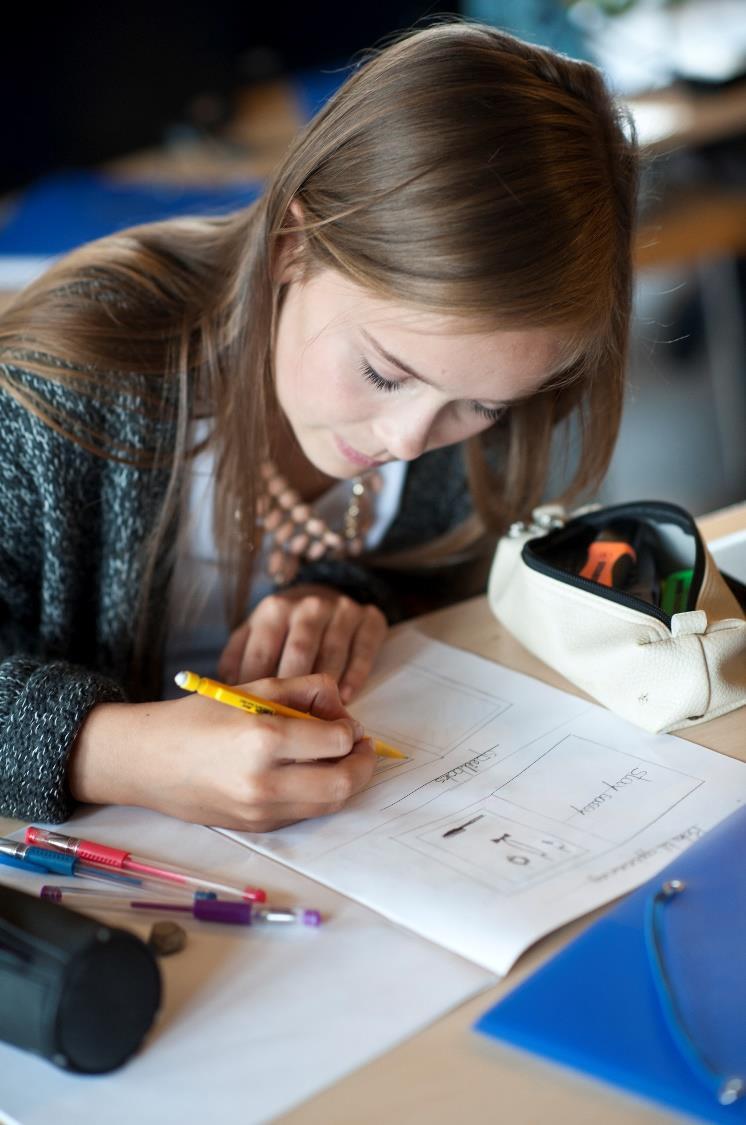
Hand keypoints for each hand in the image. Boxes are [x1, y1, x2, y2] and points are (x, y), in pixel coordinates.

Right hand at [69, 674, 376, 831]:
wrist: (148, 761)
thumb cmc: (198, 717)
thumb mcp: (252, 689)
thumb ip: (304, 690)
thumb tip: (341, 709)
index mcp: (263, 739)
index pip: (334, 741)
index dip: (349, 730)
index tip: (346, 722)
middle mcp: (264, 781)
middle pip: (341, 784)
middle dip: (363, 764)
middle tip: (362, 747)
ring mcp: (259, 810)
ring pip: (328, 805)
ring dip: (345, 782)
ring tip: (341, 760)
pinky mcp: (255, 827)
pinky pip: (303, 814)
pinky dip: (318, 795)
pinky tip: (311, 774)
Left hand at [218, 585, 387, 702]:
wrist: (325, 594)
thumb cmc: (285, 626)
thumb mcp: (255, 632)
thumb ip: (237, 657)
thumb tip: (229, 691)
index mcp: (273, 610)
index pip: (262, 653)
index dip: (258, 689)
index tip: (258, 718)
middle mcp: (307, 607)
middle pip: (298, 654)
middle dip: (294, 693)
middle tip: (291, 726)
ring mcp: (340, 610)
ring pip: (331, 653)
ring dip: (326, 688)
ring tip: (321, 719)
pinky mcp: (369, 619)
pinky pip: (362, 650)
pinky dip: (355, 676)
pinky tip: (347, 696)